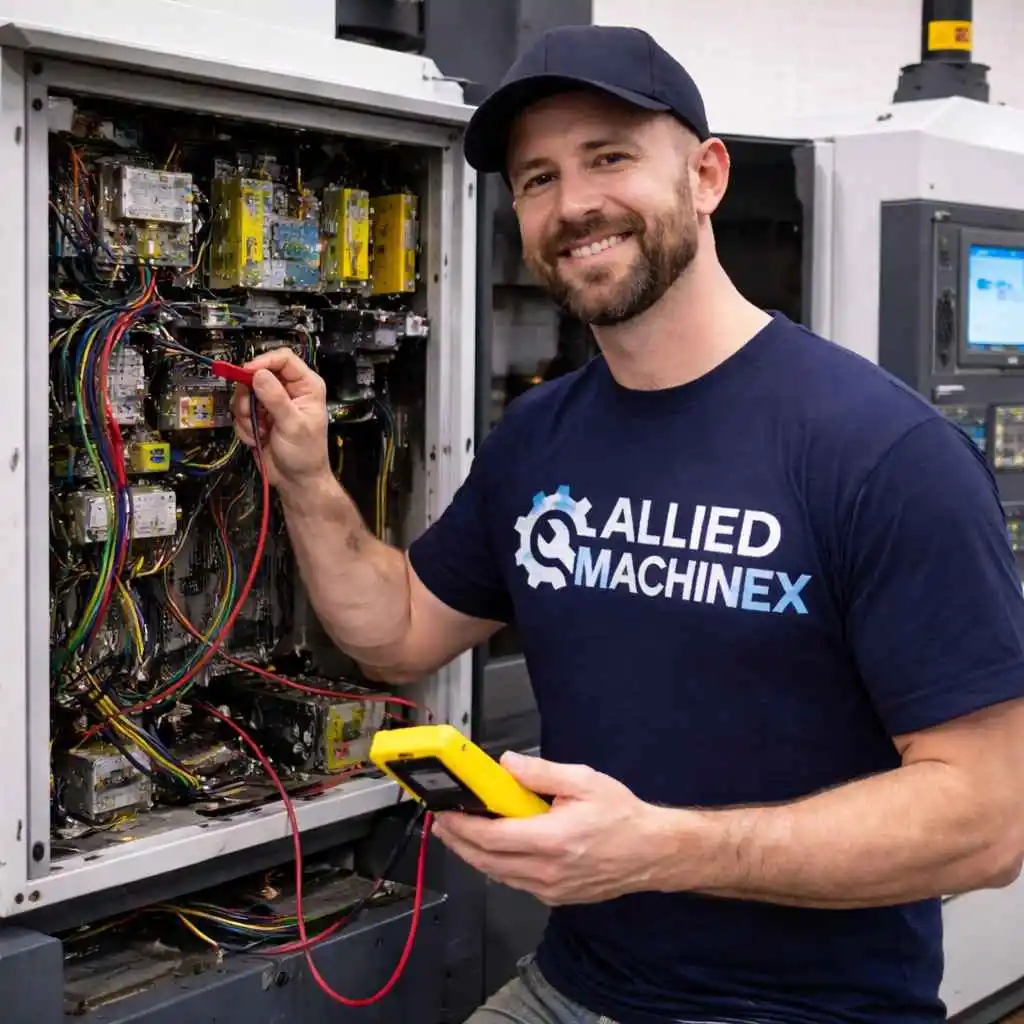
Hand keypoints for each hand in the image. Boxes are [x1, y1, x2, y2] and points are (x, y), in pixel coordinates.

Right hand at [231, 348, 329, 488]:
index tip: (247, 374)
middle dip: (249, 395)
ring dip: (246, 414)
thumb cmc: (305, 454)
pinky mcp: (258, 416)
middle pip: (257, 374)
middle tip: (250, 412)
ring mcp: (271, 403)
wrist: (296, 480)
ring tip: (259, 431)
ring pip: (245, 393)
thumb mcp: (293, 424)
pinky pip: (240, 412)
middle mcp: (288, 390)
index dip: (264, 362)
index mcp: (306, 386)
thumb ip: (275, 398)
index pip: (283, 359)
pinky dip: (245, 426)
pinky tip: (258, 438)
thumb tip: (258, 374)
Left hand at [432, 752, 666, 905]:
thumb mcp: (583, 780)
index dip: (462, 827)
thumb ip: (541, 773)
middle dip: (458, 842)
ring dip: (473, 855)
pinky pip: (514, 882)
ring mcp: (550, 889)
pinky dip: (496, 866)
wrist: (652, 852)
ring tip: (459, 833)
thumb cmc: (621, 814)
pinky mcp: (555, 897)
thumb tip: (506, 764)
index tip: (444, 813)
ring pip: (497, 875)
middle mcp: (547, 870)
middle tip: (442, 822)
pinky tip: (493, 848)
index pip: (492, 837)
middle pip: (486, 861)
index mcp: (553, 839)